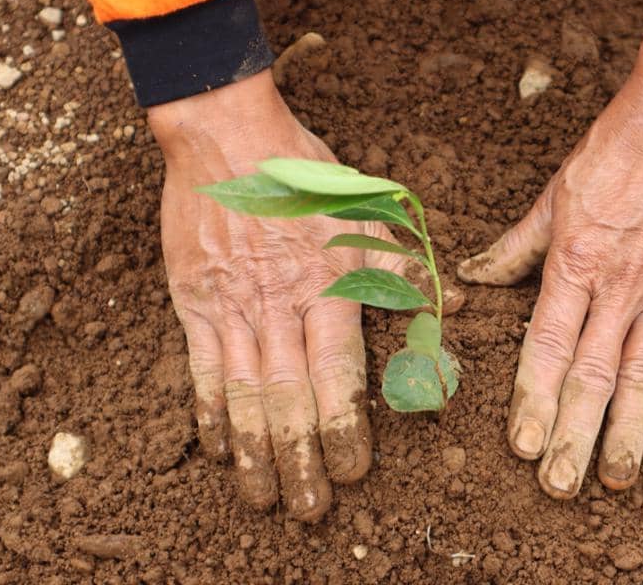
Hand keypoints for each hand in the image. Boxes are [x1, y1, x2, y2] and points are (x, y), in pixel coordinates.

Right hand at [148, 72, 436, 519]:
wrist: (226, 134)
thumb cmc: (305, 170)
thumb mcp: (368, 209)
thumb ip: (403, 265)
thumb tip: (447, 305)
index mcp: (328, 284)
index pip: (339, 374)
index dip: (346, 427)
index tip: (354, 472)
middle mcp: (279, 304)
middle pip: (291, 399)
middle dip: (303, 459)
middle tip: (311, 510)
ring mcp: (232, 307)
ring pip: (245, 396)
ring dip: (257, 452)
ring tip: (266, 499)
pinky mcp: (195, 302)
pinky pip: (203, 369)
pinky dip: (210, 414)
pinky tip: (219, 451)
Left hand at [458, 0, 642, 497]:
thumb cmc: (615, 147)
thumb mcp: (554, 192)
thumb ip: (516, 246)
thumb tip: (471, 277)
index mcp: (575, 261)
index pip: (547, 347)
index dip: (533, 400)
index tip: (522, 447)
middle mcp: (621, 284)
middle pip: (594, 375)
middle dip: (574, 436)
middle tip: (560, 487)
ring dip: (629, 432)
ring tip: (617, 479)